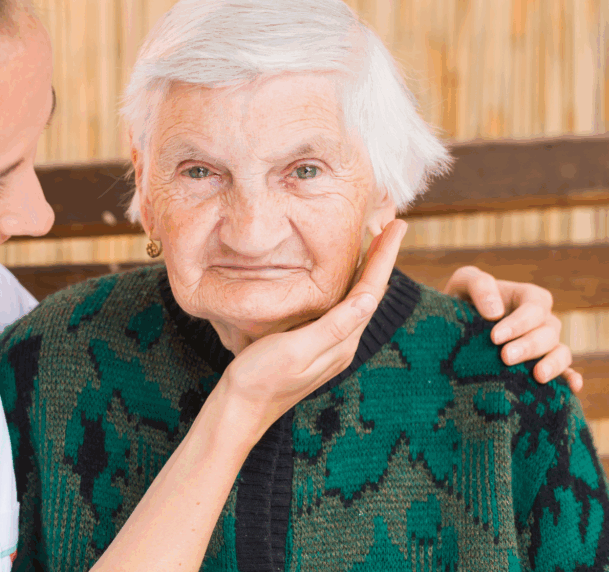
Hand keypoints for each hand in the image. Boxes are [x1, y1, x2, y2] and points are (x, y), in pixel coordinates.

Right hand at [220, 219, 407, 440]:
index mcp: (342, 342)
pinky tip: (339, 276)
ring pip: (356, 299)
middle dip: (381, 259)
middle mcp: (341, 343)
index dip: (384, 256)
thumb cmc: (260, 379)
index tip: (397, 226)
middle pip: (369, 293)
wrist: (239, 409)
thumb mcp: (296, 350)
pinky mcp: (312, 345)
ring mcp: (328, 346)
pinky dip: (346, 284)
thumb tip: (370, 299)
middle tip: (390, 226)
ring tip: (373, 242)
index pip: (371, 291)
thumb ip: (334, 327)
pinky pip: (339, 307)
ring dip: (366, 270)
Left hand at [443, 267, 579, 393]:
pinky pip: (565, 372)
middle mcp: (542, 321)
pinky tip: (572, 386)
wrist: (453, 325)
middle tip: (505, 357)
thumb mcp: (464, 281)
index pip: (535, 307)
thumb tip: (495, 312)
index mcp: (528, 297)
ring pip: (561, 352)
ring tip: (538, 376)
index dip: (519, 322)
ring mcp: (545, 344)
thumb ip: (479, 285)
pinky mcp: (541, 365)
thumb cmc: (462, 299)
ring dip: (553, 364)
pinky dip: (571, 378)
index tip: (494, 337)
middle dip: (529, 346)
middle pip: (548, 332)